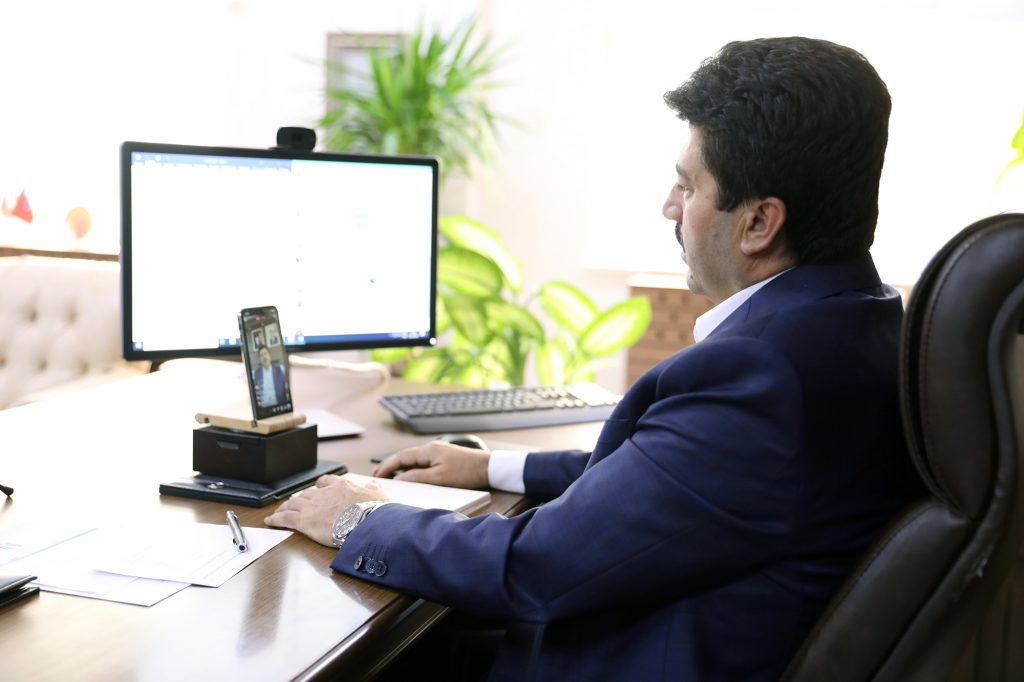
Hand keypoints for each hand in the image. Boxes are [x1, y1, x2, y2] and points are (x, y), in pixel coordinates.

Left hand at [264, 474, 387, 546]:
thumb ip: (373, 489)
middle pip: (306, 493)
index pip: (325, 482)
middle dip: (300, 499)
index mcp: (340, 486)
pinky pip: (285, 518)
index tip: (318, 490)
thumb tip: (374, 484)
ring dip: (285, 507)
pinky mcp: (304, 521)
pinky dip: (276, 519)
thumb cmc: (373, 511)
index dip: (320, 487)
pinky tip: (270, 521)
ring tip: (279, 512)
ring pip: (293, 504)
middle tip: (295, 504)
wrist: (365, 524)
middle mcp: (323, 494)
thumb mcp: (378, 495)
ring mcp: (312, 506)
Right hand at [373, 441, 489, 489]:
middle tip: (377, 475)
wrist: (489, 468)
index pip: (401, 457)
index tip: (376, 475)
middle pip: (405, 456)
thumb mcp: (438, 479)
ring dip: (401, 467)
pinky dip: (412, 468)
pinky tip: (410, 475)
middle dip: (390, 465)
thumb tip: (398, 479)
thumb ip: (416, 477)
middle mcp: (432, 448)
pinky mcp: (445, 458)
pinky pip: (423, 462)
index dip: (386, 466)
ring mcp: (439, 452)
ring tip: (390, 476)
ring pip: (414, 459)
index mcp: (428, 451)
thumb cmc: (466, 473)